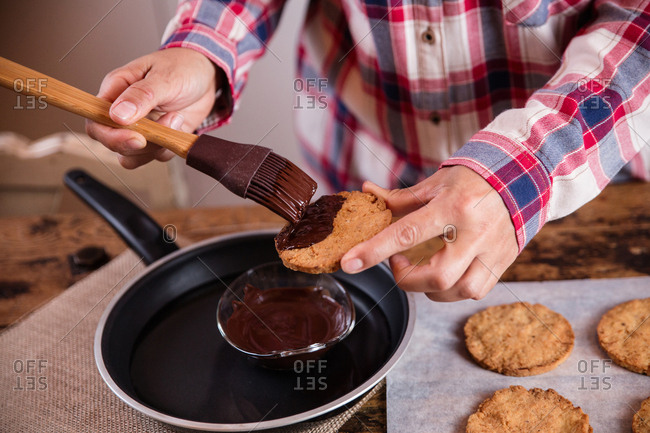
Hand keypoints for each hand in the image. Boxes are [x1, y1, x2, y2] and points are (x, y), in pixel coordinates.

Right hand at [86, 48, 221, 167]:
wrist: (207, 75)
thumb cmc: (182, 67)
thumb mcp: (164, 77)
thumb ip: (141, 96)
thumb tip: (117, 115)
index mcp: (116, 91)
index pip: (95, 121)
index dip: (109, 135)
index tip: (136, 137)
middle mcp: (123, 112)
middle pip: (112, 143)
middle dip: (139, 144)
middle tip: (163, 128)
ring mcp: (141, 128)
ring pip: (133, 156)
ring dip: (156, 146)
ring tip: (175, 118)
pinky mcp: (158, 139)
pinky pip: (157, 156)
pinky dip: (170, 148)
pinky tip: (180, 126)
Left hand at [340, 166, 518, 301]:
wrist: (523, 177)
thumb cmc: (473, 179)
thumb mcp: (436, 183)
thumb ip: (400, 197)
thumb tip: (366, 192)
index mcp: (452, 206)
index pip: (406, 233)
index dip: (374, 250)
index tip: (350, 263)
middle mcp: (475, 231)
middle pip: (436, 275)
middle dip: (406, 278)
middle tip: (396, 262)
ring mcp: (493, 250)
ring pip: (458, 290)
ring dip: (429, 288)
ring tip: (421, 270)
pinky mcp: (503, 262)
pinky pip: (475, 290)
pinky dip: (453, 290)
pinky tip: (445, 275)